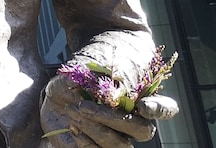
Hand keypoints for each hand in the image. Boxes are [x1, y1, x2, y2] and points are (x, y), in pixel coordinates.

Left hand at [41, 74, 178, 146]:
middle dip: (113, 118)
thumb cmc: (71, 85)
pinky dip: (86, 142)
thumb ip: (95, 77)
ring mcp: (118, 139)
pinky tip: (73, 127)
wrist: (51, 102)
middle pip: (143, 130)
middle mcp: (133, 123)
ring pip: (121, 145)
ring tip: (72, 111)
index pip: (165, 108)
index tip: (143, 105)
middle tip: (84, 106)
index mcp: (137, 100)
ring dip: (94, 128)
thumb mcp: (79, 74)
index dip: (160, 109)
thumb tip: (103, 84)